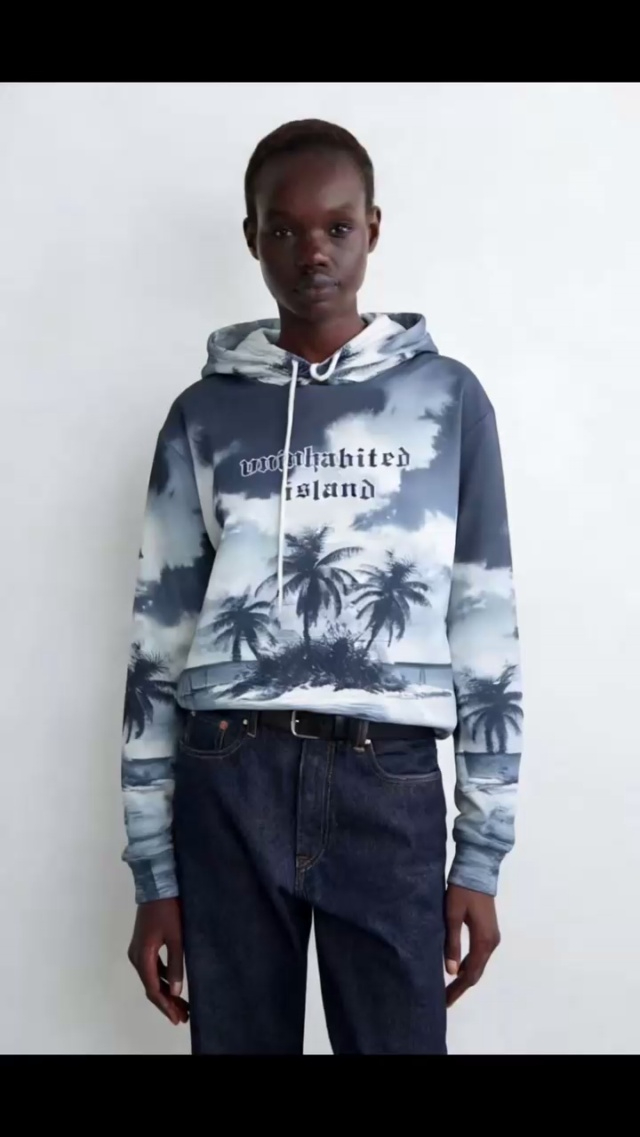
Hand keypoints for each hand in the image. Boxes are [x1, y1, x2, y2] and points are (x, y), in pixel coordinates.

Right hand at [128, 898, 188, 1025]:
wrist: (157, 885)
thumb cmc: (168, 910)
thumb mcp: (176, 937)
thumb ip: (176, 964)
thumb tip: (177, 991)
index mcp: (142, 957)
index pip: (154, 989)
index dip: (166, 1006)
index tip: (178, 1018)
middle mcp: (136, 957)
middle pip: (151, 987)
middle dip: (167, 1003)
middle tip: (183, 1016)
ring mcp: (138, 951)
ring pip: (152, 978)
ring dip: (166, 992)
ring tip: (182, 1005)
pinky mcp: (143, 945)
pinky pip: (152, 968)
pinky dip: (163, 979)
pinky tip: (175, 984)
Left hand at [444, 884, 500, 1007]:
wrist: (477, 871)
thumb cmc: (462, 892)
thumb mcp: (452, 917)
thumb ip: (452, 944)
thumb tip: (451, 972)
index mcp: (483, 941)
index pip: (470, 974)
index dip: (459, 989)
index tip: (445, 1001)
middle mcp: (491, 943)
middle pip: (476, 972)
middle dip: (461, 986)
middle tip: (445, 999)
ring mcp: (492, 937)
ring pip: (479, 964)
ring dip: (466, 976)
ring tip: (450, 987)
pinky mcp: (489, 931)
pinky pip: (480, 954)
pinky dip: (469, 964)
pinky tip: (458, 968)